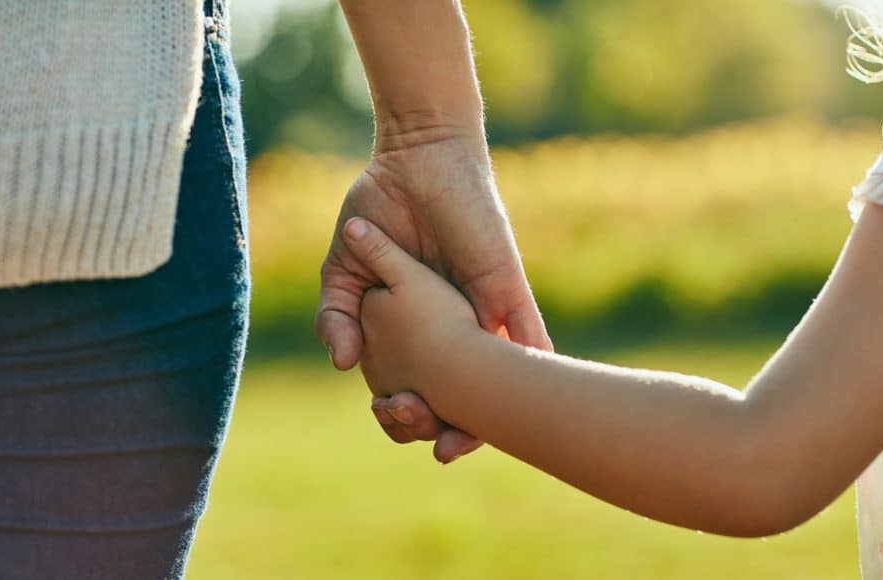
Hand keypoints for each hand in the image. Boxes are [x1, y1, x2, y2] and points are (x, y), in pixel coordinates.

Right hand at [316, 131, 551, 461]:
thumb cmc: (379, 210)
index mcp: (420, 326)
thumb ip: (339, 315)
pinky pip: (529, 330)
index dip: (412, 412)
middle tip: (445, 449)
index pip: (423, 383)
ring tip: (478, 440)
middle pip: (468, 389)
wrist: (415, 158)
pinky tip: (543, 400)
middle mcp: (457, 324)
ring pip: (503, 372)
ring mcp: (484, 307)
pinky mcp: (505, 285)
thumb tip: (341, 364)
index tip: (395, 425)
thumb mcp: (347, 270)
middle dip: (460, 426)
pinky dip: (535, 363)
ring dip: (499, 408)